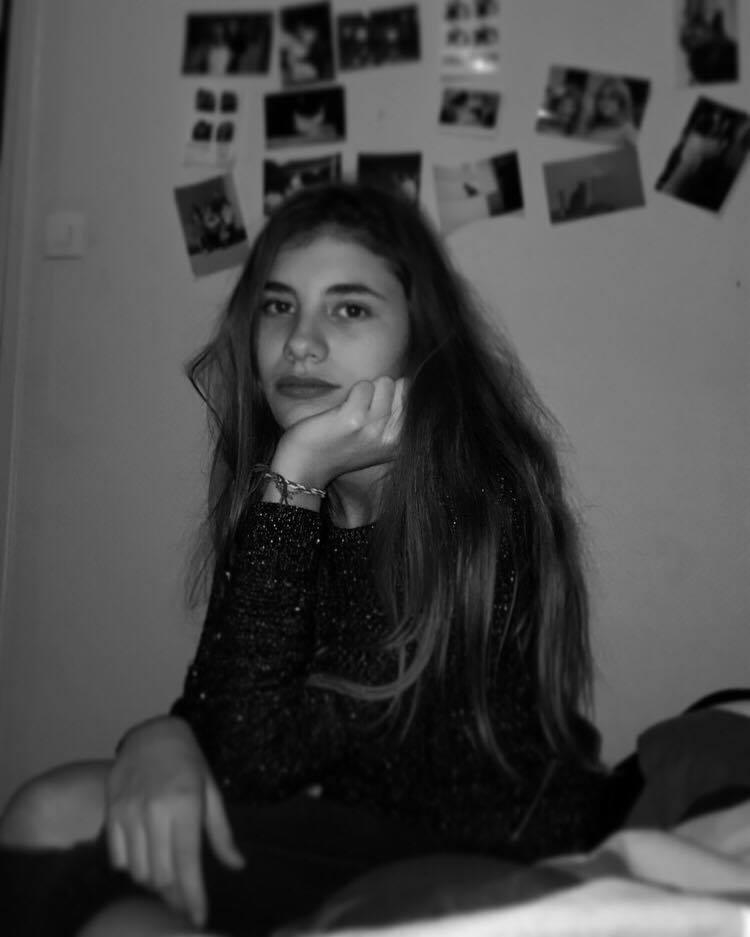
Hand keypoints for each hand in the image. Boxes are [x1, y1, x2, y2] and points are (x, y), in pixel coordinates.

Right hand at [106, 716, 243, 926]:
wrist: (153, 733)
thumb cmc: (189, 762)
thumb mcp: (211, 791)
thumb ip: (221, 832)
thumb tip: (237, 865)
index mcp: (186, 804)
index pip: (188, 864)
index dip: (193, 897)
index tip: (198, 920)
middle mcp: (155, 810)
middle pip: (162, 875)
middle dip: (174, 896)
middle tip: (184, 902)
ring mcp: (129, 811)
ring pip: (138, 871)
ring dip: (154, 884)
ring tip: (167, 882)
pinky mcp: (111, 812)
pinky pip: (117, 858)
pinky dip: (131, 868)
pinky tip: (145, 861)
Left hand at [273, 376, 406, 488]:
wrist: (307, 466)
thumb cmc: (339, 447)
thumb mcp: (377, 439)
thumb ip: (395, 417)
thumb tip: (406, 383)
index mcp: (401, 443)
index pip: (415, 398)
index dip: (395, 395)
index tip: (376, 411)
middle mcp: (393, 437)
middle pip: (403, 387)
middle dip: (382, 391)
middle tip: (362, 412)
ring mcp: (375, 428)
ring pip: (385, 382)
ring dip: (366, 391)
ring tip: (352, 412)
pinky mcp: (354, 418)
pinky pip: (363, 386)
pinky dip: (352, 393)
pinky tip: (341, 413)